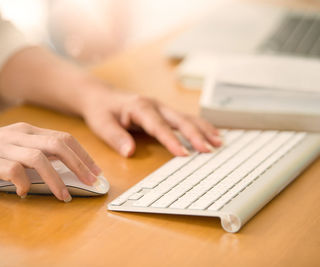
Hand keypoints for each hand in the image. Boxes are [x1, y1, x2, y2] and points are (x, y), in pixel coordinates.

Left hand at [0, 47, 220, 156]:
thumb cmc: (101, 110)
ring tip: (219, 142)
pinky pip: (184, 119)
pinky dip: (199, 126)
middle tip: (209, 149)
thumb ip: (115, 137)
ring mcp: (161, 107)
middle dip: (195, 134)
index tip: (184, 154)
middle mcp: (154, 105)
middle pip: (179, 119)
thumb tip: (129, 152)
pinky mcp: (164, 112)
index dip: (171, 140)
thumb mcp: (101, 124)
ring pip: (186, 117)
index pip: (158, 126)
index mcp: (139, 107)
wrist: (100, 96)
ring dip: (203, 129)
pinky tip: (211, 134)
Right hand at [0, 123, 101, 201]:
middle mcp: (19, 135)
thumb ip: (37, 151)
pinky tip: (25, 193)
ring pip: (39, 158)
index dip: (83, 155)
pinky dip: (24, 183)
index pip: (64, 138)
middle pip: (58, 145)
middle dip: (80, 164)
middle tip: (91, 182)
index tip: (96, 171)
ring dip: (57, 179)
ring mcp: (4, 147)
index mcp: (28, 131)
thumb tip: (65, 167)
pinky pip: (13, 171)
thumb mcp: (14, 145)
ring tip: (65, 196)